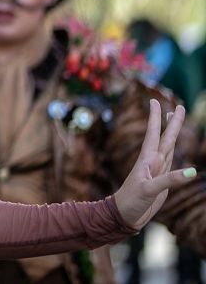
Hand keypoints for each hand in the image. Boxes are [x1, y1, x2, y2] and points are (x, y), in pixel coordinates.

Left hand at [113, 99, 197, 228]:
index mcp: (147, 160)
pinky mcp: (161, 181)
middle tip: (178, 105)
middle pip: (164, 137)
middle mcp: (153, 162)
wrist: (125, 215)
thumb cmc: (131, 201)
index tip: (154, 101)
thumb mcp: (150, 190)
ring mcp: (157, 170)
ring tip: (174, 118)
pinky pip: (171, 163)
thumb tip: (193, 172)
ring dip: (172, 133)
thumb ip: (170, 180)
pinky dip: (176, 154)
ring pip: (168, 147)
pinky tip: (176, 148)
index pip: (153, 134)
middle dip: (171, 122)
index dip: (155, 118)